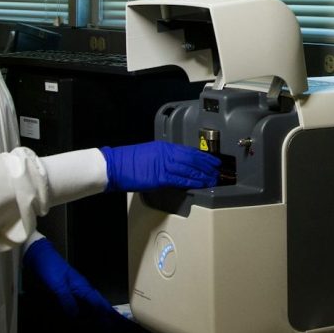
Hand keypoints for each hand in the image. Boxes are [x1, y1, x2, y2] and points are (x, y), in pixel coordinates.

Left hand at [22, 237, 125, 332]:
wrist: (41, 258)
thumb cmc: (50, 270)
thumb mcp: (58, 286)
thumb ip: (67, 301)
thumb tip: (76, 315)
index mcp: (82, 287)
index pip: (98, 302)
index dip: (107, 313)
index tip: (116, 322)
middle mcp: (82, 289)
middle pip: (97, 303)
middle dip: (106, 314)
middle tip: (113, 326)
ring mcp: (76, 289)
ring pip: (90, 304)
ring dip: (97, 313)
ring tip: (103, 324)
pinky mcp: (68, 291)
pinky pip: (81, 303)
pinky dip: (85, 311)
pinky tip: (83, 317)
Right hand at [101, 140, 220, 192]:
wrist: (115, 165)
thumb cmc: (130, 161)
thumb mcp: (152, 153)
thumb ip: (166, 158)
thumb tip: (179, 167)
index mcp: (165, 147)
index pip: (190, 151)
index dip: (204, 157)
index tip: (214, 161)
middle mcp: (167, 154)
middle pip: (193, 160)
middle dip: (207, 166)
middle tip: (218, 171)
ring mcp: (164, 165)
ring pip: (189, 170)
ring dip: (203, 176)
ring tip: (213, 180)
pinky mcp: (160, 177)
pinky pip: (180, 180)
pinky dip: (192, 183)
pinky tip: (200, 185)